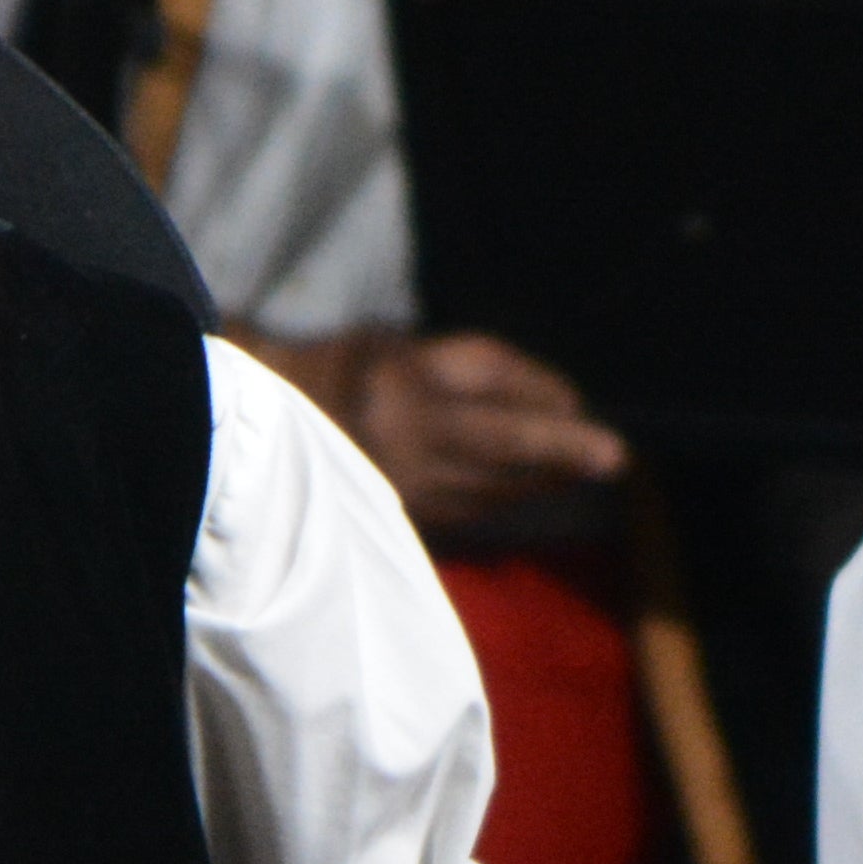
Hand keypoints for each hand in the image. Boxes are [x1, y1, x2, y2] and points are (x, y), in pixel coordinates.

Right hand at [294, 328, 629, 534]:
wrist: (249, 428)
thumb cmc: (337, 372)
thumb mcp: (398, 350)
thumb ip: (471, 370)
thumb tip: (558, 403)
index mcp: (398, 383)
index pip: (487, 381)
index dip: (539, 393)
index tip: (580, 405)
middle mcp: (399, 436)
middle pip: (497, 443)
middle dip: (558, 450)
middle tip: (613, 457)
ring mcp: (395, 481)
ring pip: (486, 484)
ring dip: (537, 478)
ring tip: (581, 468)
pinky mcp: (391, 514)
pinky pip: (463, 507)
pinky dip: (501, 496)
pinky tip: (526, 488)